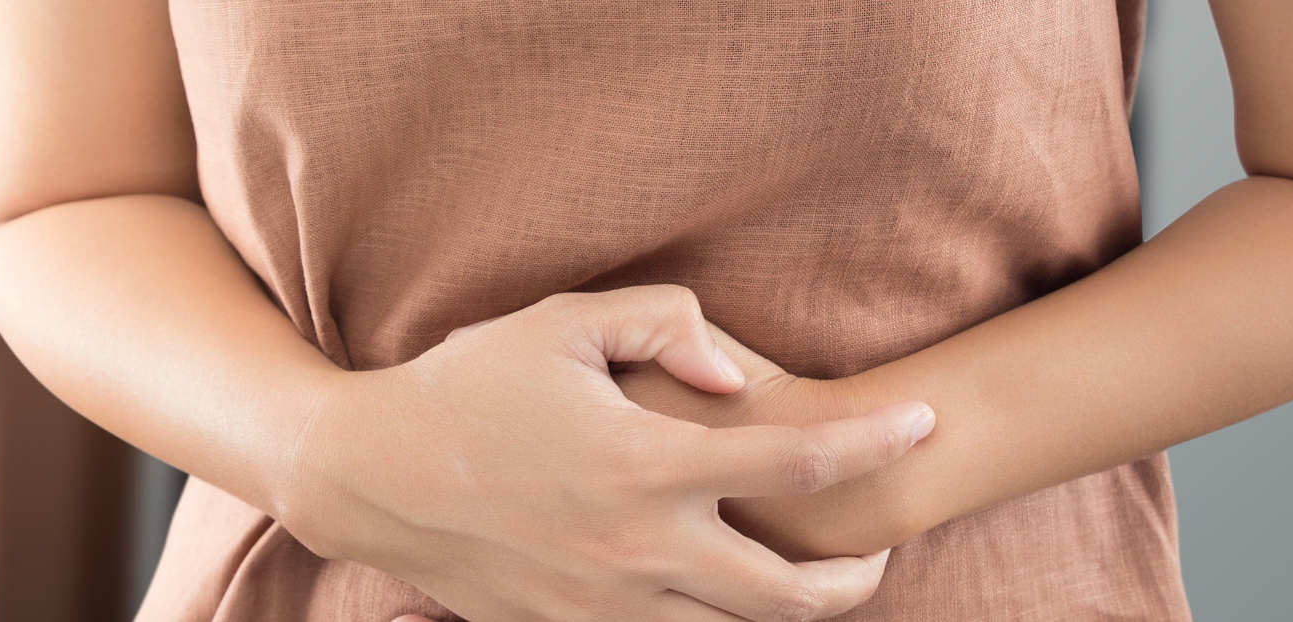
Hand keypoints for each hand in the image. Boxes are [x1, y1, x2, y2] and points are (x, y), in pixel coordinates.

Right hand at [275, 285, 932, 621]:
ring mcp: (603, 605)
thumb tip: (739, 380)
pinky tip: (723, 600)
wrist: (368, 476)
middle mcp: (637, 551)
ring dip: (787, 612)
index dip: (877, 444)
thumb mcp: (560, 325)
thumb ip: (664, 327)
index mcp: (645, 465)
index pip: (799, 462)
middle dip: (855, 578)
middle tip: (881, 551)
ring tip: (815, 581)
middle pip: (789, 595)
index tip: (924, 424)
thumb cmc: (464, 385)